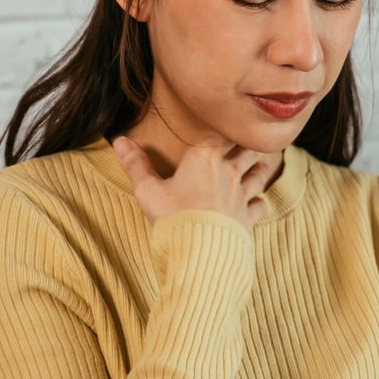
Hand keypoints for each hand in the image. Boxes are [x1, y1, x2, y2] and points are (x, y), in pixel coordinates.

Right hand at [111, 136, 271, 231]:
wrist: (199, 252)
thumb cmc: (172, 217)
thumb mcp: (148, 190)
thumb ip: (136, 163)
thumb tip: (119, 140)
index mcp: (205, 157)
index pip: (221, 133)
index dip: (224, 129)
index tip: (225, 127)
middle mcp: (228, 171)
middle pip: (246, 150)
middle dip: (246, 146)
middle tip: (247, 143)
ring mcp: (242, 194)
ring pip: (258, 174)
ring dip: (258, 169)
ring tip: (258, 165)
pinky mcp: (248, 217)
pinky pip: (259, 205)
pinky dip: (258, 202)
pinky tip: (256, 203)